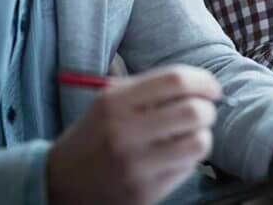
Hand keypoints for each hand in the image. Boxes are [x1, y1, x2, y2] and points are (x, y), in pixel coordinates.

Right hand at [47, 65, 221, 204]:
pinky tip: (176, 156)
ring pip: (199, 142)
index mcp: (114, 102)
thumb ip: (151, 89)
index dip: (203, 81)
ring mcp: (134, 165)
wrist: (60, 182)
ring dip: (203, 135)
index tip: (212, 89)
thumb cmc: (97, 135)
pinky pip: (188, 168)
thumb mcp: (110, 102)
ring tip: (191, 135)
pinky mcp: (144, 192)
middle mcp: (123, 132)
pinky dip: (190, 158)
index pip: (175, 80)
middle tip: (204, 112)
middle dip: (208, 109)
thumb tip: (202, 84)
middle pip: (193, 111)